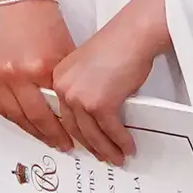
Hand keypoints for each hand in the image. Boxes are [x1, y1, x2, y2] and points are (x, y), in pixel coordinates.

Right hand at [0, 0, 74, 154]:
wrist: (20, 2)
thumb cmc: (45, 23)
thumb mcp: (66, 54)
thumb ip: (66, 83)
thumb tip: (77, 112)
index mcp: (38, 67)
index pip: (53, 109)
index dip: (63, 128)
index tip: (72, 139)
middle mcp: (14, 73)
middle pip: (33, 117)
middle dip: (49, 135)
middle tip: (61, 144)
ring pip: (13, 115)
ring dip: (29, 130)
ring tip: (43, 137)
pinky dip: (11, 116)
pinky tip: (22, 122)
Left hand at [44, 0, 172, 163]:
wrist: (133, 34)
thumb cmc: (118, 45)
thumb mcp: (88, 67)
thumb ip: (83, 87)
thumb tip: (92, 114)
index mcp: (58, 78)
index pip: (62, 113)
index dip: (71, 133)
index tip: (78, 145)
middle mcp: (64, 89)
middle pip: (74, 128)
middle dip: (90, 146)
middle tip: (101, 155)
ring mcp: (80, 98)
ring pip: (92, 134)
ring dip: (106, 149)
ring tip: (116, 157)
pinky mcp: (100, 104)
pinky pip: (111, 130)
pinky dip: (120, 141)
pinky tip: (127, 146)